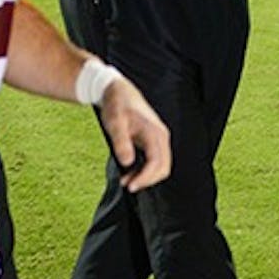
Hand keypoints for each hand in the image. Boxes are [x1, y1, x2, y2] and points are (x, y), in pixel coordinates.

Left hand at [98, 77, 170, 191]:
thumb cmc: (117, 105)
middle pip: (163, 167)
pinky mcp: (153, 141)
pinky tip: (129, 172)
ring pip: (160, 166)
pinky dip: (144, 170)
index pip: (157, 163)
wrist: (117, 92)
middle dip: (147, 180)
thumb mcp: (115, 123)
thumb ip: (121, 142)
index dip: (145, 178)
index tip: (130, 186)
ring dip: (145, 177)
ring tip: (126, 180)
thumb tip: (127, 162)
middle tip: (128, 185)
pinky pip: (154, 161)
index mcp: (154, 132)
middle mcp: (160, 136)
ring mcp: (158, 139)